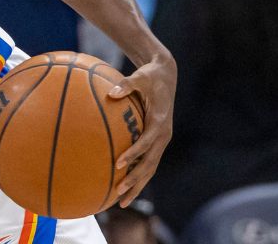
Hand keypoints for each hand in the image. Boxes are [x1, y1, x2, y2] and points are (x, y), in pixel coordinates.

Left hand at [109, 53, 175, 206]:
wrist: (166, 75)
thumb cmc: (150, 76)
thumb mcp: (140, 77)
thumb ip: (127, 84)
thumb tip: (111, 92)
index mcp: (160, 122)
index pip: (147, 142)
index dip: (134, 153)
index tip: (119, 163)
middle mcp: (163, 135)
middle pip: (150, 163)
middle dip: (135, 179)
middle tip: (118, 192)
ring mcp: (162, 140)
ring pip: (150, 168)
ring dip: (137, 185)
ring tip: (121, 202)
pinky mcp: (157, 141)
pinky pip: (147, 162)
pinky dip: (138, 175)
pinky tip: (123, 187)